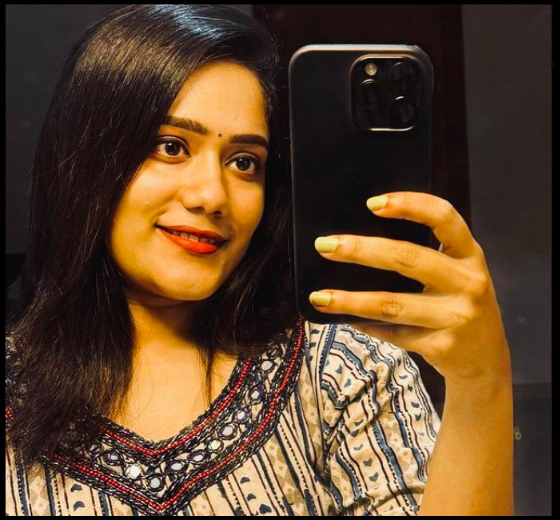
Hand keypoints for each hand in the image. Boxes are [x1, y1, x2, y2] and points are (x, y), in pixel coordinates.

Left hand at [310, 191, 510, 385]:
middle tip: (324, 245)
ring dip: (349, 300)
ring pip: (390, 303)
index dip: (409, 205)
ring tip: (319, 296)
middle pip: (407, 258)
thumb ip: (423, 257)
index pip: (443, 217)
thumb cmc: (458, 306)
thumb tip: (357, 245)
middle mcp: (468, 282)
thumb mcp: (455, 274)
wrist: (486, 360)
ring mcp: (456, 317)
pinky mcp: (441, 346)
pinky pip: (391, 332)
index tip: (372, 203)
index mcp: (470, 254)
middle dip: (360, 250)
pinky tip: (343, 319)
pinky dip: (363, 324)